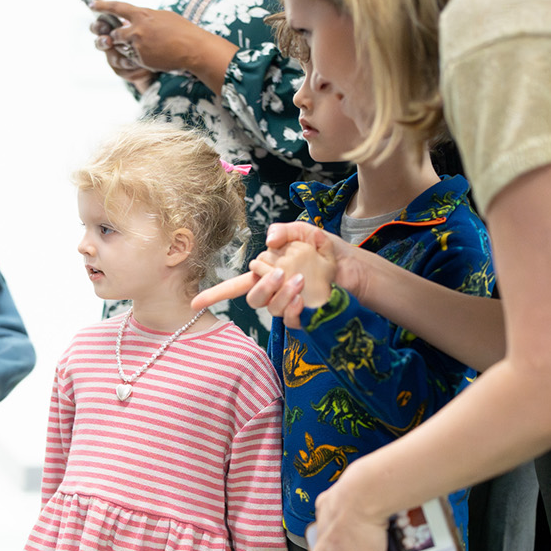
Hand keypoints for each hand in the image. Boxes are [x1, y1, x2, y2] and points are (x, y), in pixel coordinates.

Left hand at [94, 0, 236, 90]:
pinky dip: (142, 58)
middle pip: (115, 33)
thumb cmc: (183, 31)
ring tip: (152, 47)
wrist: (193, 48)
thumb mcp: (163, 17)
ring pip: (124, 48)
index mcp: (143, 15)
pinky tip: (157, 56)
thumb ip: (147, 18)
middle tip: (127, 38)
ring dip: (132, 48)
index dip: (103, 6)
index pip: (117, 8)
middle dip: (117, 37)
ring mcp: (137, 45)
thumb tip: (137, 19)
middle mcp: (136, 29)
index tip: (92, 5)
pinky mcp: (141, 60)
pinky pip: (134, 59)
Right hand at [192, 221, 380, 322]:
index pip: (237, 285)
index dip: (215, 294)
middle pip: (252, 298)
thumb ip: (286, 231)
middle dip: (261, 286)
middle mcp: (275, 292)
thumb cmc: (329, 250)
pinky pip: (291, 319)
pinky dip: (293, 307)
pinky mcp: (305, 317)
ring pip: (270, 308)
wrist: (355, 267)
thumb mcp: (307, 232)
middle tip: (279, 272)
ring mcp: (289, 306)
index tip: (194, 303)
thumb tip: (269, 240)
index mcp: (269, 272)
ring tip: (299, 279)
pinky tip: (303, 294)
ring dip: (281, 294)